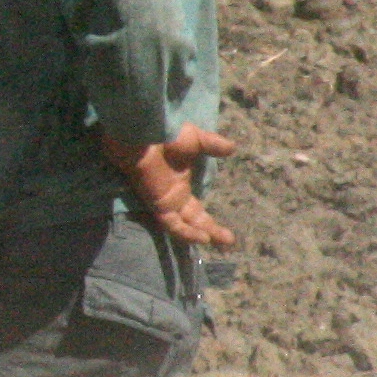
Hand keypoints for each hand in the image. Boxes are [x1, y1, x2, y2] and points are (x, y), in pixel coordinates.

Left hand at [105, 125, 239, 249]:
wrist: (145, 132)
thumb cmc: (166, 132)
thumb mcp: (196, 138)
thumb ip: (213, 145)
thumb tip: (232, 148)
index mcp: (180, 185)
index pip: (196, 211)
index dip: (210, 223)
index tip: (229, 235)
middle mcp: (172, 197)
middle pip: (192, 221)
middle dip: (210, 232)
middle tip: (229, 243)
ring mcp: (164, 201)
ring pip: (182, 226)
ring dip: (199, 235)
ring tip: (218, 243)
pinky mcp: (156, 202)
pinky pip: (171, 224)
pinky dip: (185, 232)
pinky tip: (202, 238)